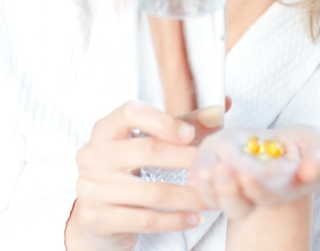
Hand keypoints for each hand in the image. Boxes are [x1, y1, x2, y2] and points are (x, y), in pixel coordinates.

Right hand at [65, 100, 204, 250]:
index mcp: (106, 128)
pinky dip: (174, 219)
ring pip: (152, 191)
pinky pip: (145, 219)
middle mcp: (93, 154)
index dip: (163, 121)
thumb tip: (218, 110)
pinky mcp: (97, 218)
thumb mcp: (147, 140)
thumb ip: (183, 124)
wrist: (93, 211)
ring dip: (189, 195)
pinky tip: (194, 217)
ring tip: (212, 196)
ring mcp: (92, 187)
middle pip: (147, 151)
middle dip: (186, 159)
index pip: (131, 113)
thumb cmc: (127, 167)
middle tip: (214, 167)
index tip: (190, 134)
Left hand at [188, 125, 319, 219]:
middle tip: (223, 171)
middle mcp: (253, 193)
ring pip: (216, 196)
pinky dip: (198, 176)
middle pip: (237, 204)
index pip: (266, 194)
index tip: (249, 175)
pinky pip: (202, 179)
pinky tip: (196, 169)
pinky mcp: (216, 166)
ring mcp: (232, 182)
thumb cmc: (308, 149)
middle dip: (229, 190)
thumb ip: (319, 159)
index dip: (256, 187)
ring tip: (205, 172)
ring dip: (209, 186)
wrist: (287, 146)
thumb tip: (311, 170)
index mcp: (280, 190)